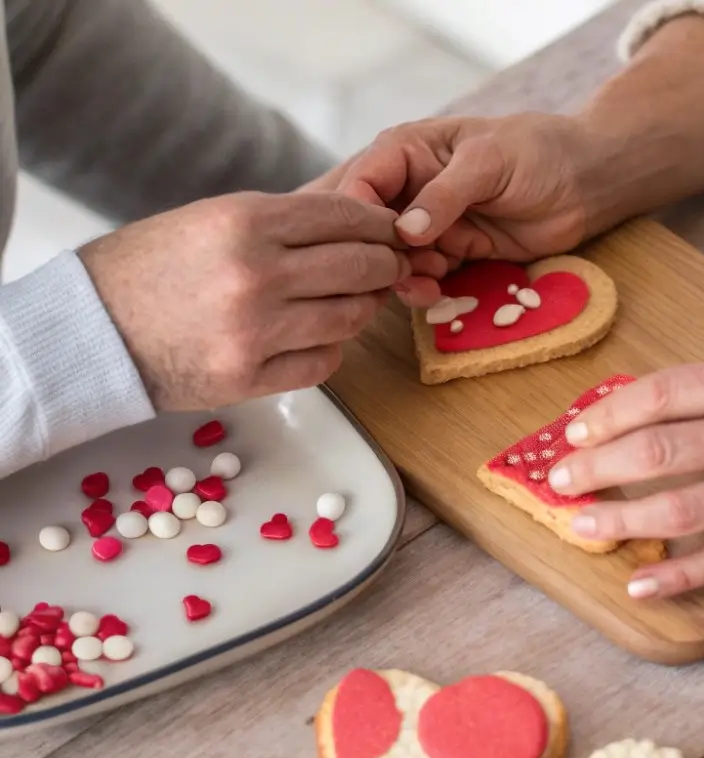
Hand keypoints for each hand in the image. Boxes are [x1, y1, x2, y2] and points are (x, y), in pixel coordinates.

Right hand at [78, 191, 414, 410]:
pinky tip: (323, 336)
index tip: (393, 231)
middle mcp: (256, 275)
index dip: (380, 224)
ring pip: (348, 318)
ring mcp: (255, 332)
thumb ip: (283, 223)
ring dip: (364, 308)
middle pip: (358, 267)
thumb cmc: (151, 268)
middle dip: (386, 265)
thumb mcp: (211, 219)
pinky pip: (323, 362)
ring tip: (360, 300)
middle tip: (391, 267)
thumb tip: (356, 226)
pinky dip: (333, 348)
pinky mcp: (249, 378)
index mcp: (244, 221)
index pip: (343, 217)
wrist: (93, 329)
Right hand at [322, 113, 603, 266]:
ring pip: (395, 259)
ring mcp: (431, 225)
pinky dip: (426, 289)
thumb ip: (445, 194)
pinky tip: (438, 293)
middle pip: (371, 229)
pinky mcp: (453, 254)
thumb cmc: (538, 152)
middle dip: (381, 255)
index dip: (358, 218)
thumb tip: (404, 231)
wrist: (585, 184)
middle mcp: (411, 188)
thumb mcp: (488, 161)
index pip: (361, 183)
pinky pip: (425, 278)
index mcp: (406, 151)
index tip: (376, 245)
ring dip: (405, 276)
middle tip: (404, 271)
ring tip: (431, 280)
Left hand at [546, 358, 703, 596]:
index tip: (574, 430)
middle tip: (560, 479)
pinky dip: (677, 576)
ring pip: (681, 507)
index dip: (606, 414)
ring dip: (621, 519)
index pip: (660, 394)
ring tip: (582, 525)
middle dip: (595, 467)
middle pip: (657, 450)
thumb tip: (642, 413)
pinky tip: (639, 584)